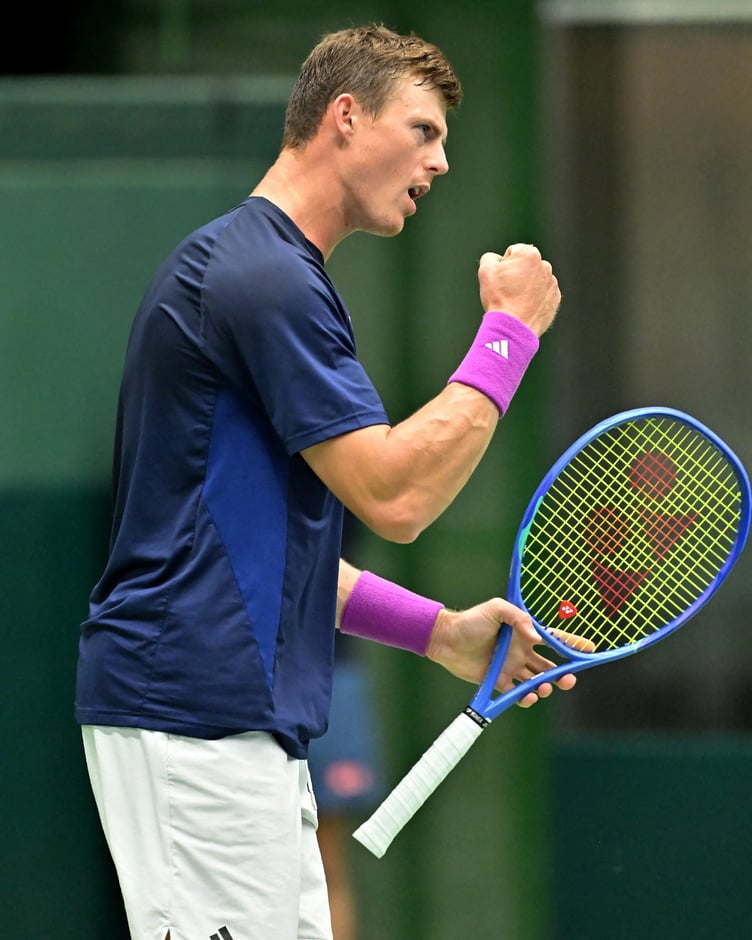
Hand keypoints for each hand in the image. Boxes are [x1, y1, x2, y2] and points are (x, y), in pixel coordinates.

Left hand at [425, 597, 582, 707]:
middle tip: (568, 679)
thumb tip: (535, 636)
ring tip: (543, 688)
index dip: (573, 644)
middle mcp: (522, 651)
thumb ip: (517, 617)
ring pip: (538, 681)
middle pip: (551, 665)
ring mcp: (511, 667)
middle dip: (564, 674)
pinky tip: (527, 696)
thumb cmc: (470, 620)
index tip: (590, 650)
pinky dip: (526, 698)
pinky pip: (518, 694)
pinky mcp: (499, 681)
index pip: (554, 639)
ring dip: (546, 687)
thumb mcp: (496, 609)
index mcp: (524, 633)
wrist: (446, 639)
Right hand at [477, 244, 560, 336]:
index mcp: (529, 254)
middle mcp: (545, 266)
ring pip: (535, 280)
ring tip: (516, 301)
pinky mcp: (555, 298)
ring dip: (526, 286)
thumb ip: (490, 257)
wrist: (514, 328)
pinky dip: (534, 298)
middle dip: (517, 274)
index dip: (503, 266)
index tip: (501, 280)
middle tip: (507, 291)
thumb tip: (497, 260)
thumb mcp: (485, 271)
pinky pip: (542, 294)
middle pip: (526, 266)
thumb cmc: (499, 298)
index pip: (513, 252)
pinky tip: (524, 308)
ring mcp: (552, 283)